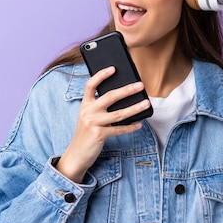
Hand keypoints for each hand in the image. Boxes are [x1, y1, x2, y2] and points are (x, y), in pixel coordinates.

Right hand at [56, 66, 150, 182]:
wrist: (76, 154)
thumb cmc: (86, 133)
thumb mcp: (89, 117)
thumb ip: (99, 107)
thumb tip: (123, 98)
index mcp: (85, 104)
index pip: (90, 85)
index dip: (101, 75)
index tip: (113, 68)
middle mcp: (88, 112)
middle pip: (109, 96)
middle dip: (126, 90)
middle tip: (140, 85)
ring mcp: (93, 123)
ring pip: (118, 113)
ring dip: (135, 108)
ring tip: (145, 103)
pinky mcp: (99, 134)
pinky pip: (119, 129)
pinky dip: (130, 127)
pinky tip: (139, 124)